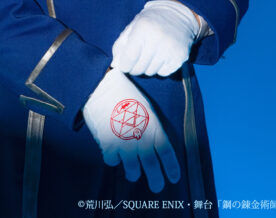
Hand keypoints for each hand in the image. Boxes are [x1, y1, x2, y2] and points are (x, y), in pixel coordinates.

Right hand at [83, 67, 179, 192]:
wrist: (103, 87)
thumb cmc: (126, 95)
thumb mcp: (146, 109)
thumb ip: (151, 129)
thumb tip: (154, 145)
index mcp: (154, 128)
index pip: (167, 154)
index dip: (172, 169)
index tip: (173, 179)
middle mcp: (141, 139)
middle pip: (152, 168)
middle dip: (156, 181)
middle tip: (157, 187)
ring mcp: (124, 145)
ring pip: (132, 171)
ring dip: (133, 174)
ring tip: (132, 173)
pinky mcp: (108, 146)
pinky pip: (113, 162)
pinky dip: (113, 160)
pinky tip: (112, 152)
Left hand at [111, 0, 201, 76]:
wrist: (177, 15)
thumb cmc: (151, 21)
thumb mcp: (133, 26)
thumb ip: (121, 44)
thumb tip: (115, 64)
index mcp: (143, 28)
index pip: (129, 58)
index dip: (124, 65)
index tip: (124, 65)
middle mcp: (157, 38)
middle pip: (139, 68)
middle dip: (135, 67)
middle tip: (137, 60)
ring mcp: (170, 49)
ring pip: (151, 72)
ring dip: (147, 67)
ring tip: (150, 55)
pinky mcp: (180, 57)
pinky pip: (163, 73)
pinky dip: (159, 68)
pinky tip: (161, 56)